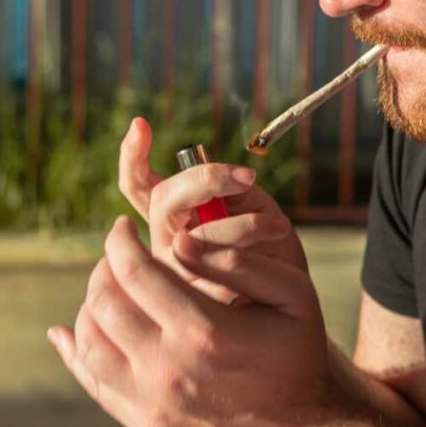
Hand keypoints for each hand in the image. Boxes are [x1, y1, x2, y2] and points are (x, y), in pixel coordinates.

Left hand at [47, 215, 334, 426]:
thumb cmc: (299, 356)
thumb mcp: (292, 296)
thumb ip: (237, 262)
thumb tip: (178, 240)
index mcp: (204, 331)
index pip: (134, 271)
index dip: (120, 241)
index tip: (122, 227)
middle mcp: (170, 369)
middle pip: (104, 303)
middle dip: (103, 269)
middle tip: (118, 257)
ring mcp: (154, 404)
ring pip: (90, 343)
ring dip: (90, 307)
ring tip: (110, 291)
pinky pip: (95, 384)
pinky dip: (78, 352)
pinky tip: (74, 332)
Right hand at [118, 117, 307, 300]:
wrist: (291, 302)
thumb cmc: (271, 249)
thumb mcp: (253, 208)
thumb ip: (226, 192)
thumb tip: (213, 179)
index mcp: (174, 217)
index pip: (139, 184)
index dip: (134, 155)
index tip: (140, 124)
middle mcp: (167, 243)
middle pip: (163, 200)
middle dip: (204, 180)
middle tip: (247, 177)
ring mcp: (177, 273)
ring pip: (193, 236)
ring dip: (241, 224)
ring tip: (278, 225)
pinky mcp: (197, 301)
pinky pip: (217, 266)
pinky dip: (249, 252)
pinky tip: (274, 246)